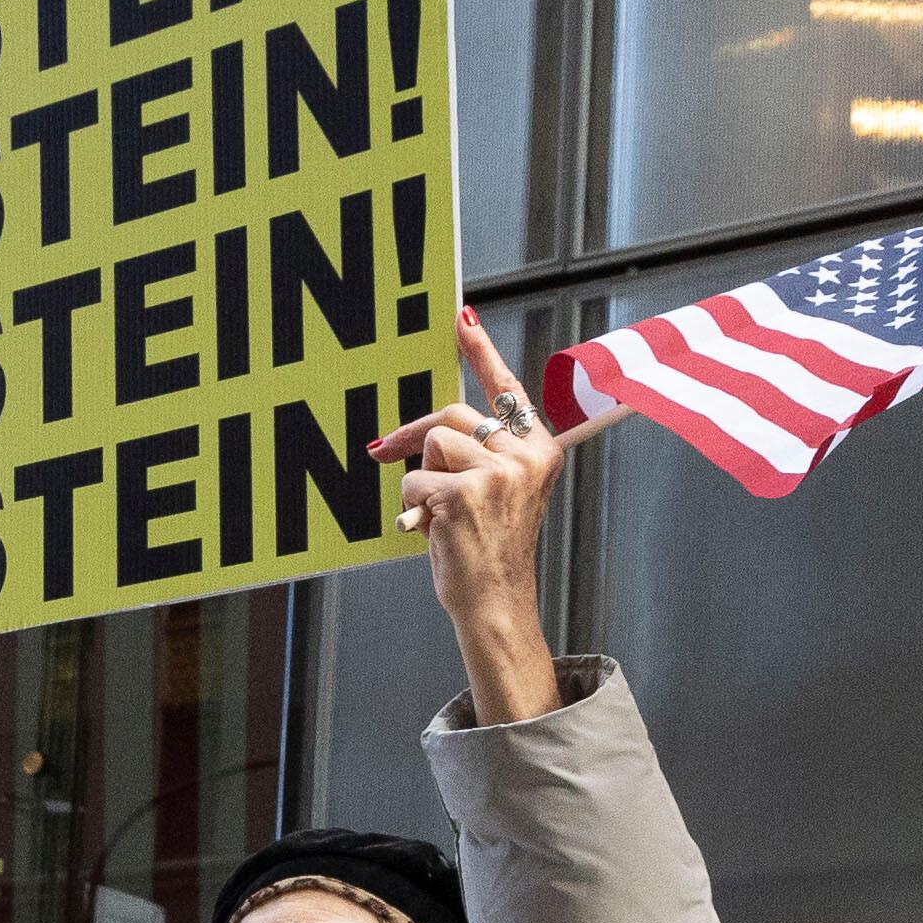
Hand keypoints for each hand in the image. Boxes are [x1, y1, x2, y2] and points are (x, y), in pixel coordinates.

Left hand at [369, 320, 566, 723]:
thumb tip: (423, 434)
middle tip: (382, 449)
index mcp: (540, 452)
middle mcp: (524, 457)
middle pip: (453, 414)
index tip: (462, 317)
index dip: (481, 352)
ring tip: (438, 517)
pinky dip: (412, 506)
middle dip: (411, 435)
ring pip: (431, 446)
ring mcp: (496, 473)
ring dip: (419, 480)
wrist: (496, 605)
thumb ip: (476, 457)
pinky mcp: (463, 492)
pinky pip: (414, 479)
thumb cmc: (491, 553)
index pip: (507, 391)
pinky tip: (433, 532)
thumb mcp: (498, 496)